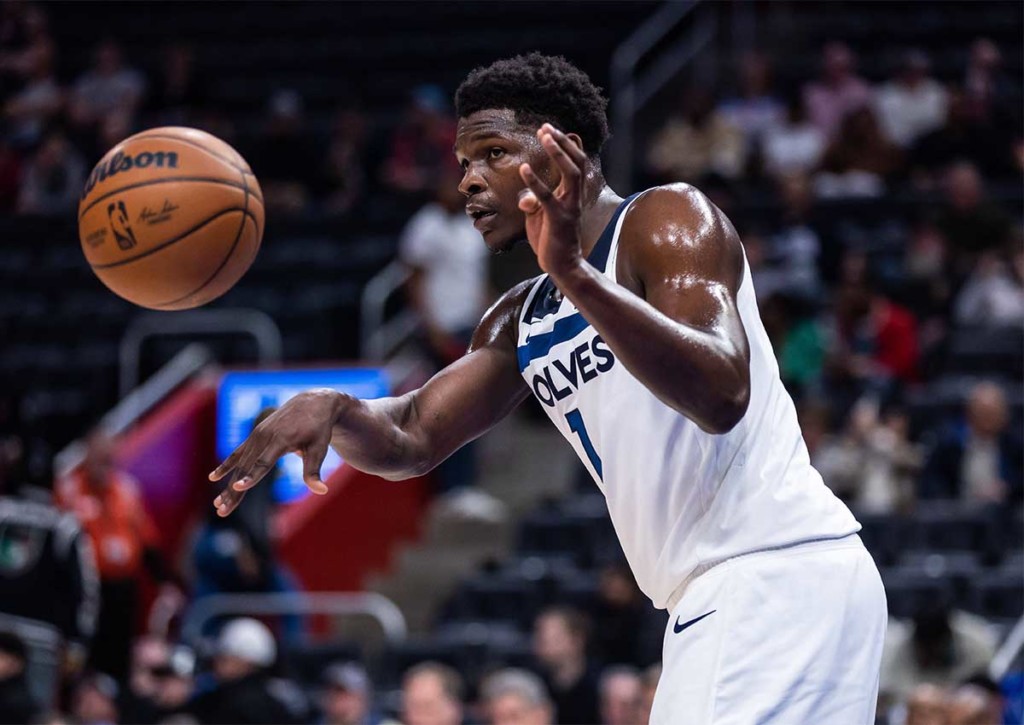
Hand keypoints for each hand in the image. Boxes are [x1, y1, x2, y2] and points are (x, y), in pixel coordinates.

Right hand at [210, 389, 342, 515]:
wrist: (312, 403)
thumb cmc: (318, 429)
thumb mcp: (319, 449)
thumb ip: (314, 471)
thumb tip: (322, 492)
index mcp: (281, 439)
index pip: (264, 462)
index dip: (252, 476)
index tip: (238, 487)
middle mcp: (265, 436)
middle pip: (246, 468)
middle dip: (233, 491)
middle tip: (221, 511)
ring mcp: (257, 435)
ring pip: (240, 464)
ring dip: (228, 485)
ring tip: (217, 505)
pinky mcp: (255, 436)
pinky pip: (237, 453)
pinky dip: (226, 466)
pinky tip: (213, 478)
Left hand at [518, 123, 584, 276]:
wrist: (562, 266)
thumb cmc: (551, 240)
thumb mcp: (539, 216)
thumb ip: (533, 202)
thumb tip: (524, 198)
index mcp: (572, 195)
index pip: (575, 163)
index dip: (564, 145)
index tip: (549, 130)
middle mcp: (575, 198)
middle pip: (576, 161)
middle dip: (562, 142)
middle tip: (546, 127)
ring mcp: (569, 208)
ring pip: (570, 173)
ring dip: (557, 153)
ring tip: (544, 137)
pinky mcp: (558, 220)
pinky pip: (548, 197)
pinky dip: (535, 182)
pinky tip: (524, 168)